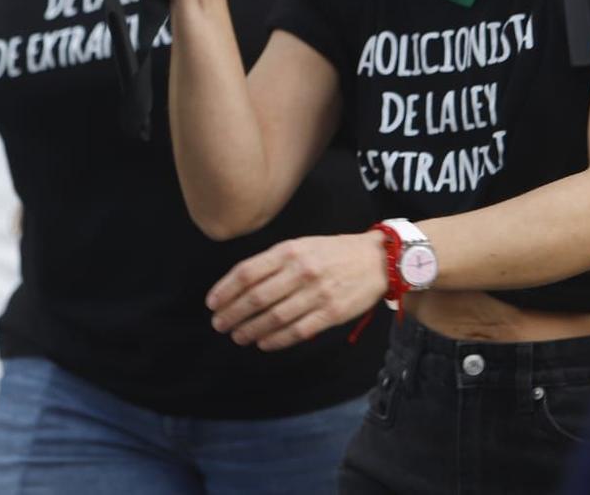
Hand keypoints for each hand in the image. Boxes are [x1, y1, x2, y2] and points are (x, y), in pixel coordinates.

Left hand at [207, 232, 387, 351]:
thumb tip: (242, 284)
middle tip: (219, 324)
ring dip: (250, 330)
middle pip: (256, 297)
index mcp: (290, 251)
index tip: (212, 303)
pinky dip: (276, 340)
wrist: (377, 259)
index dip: (225, 290)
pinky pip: (297, 331)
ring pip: (274, 317)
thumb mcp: (302, 245)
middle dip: (232, 314)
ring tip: (238, 336)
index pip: (247, 272)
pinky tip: (263, 343)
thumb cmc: (334, 252)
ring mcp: (316, 294)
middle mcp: (301, 271)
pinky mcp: (331, 313)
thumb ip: (274, 262)